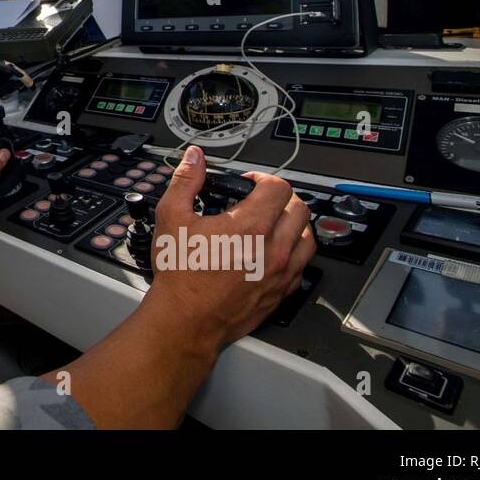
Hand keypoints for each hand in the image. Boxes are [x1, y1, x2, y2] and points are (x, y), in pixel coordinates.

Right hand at [142, 145, 316, 354]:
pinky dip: (294, 253)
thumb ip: (186, 182)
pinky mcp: (281, 293)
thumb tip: (194, 159)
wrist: (186, 320)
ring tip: (272, 224)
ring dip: (293, 225)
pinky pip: (302, 266)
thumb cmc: (179, 274)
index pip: (278, 187)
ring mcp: (281, 273)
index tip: (249, 184)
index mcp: (250, 226)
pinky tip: (274, 252)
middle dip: (281, 198)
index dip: (263, 179)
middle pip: (300, 209)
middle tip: (261, 201)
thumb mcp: (172, 218)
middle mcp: (273, 249)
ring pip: (308, 238)